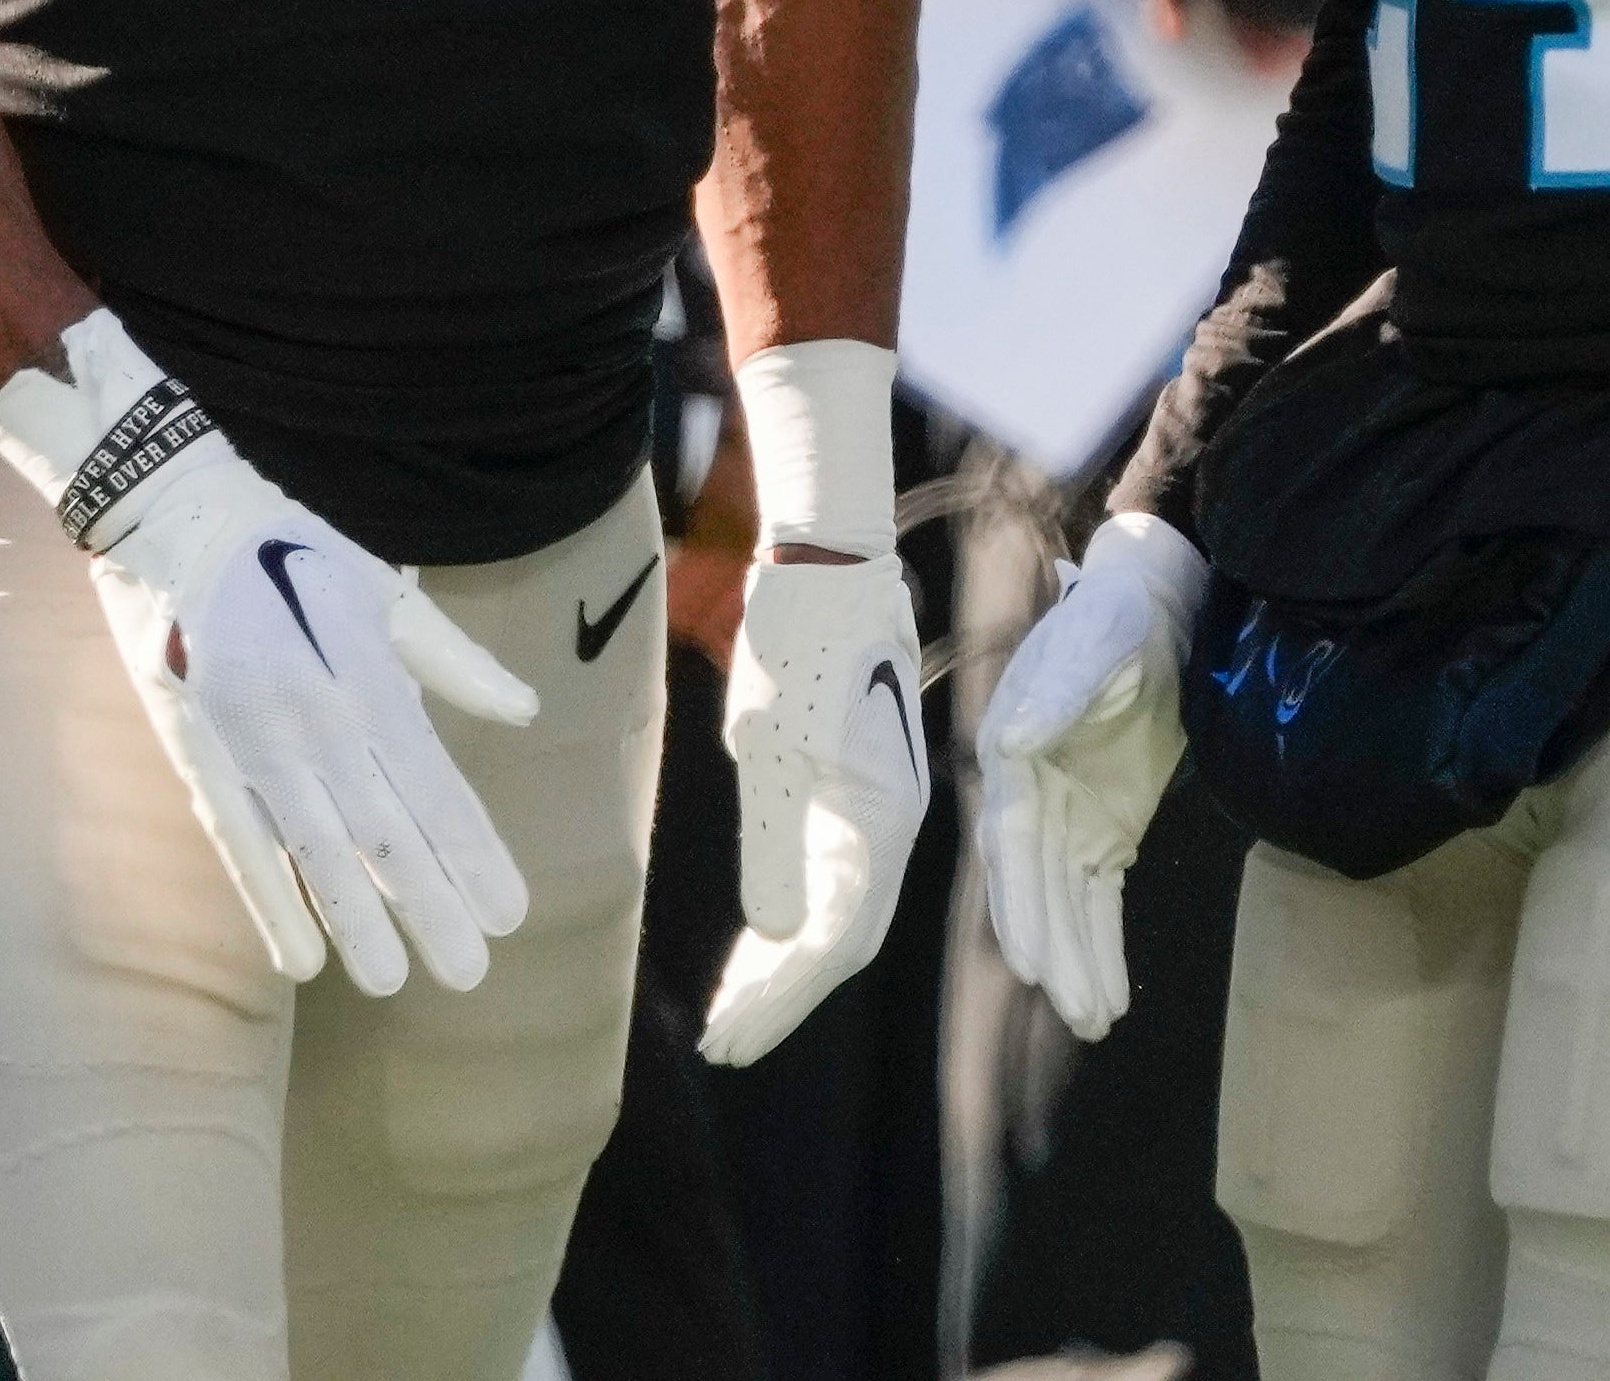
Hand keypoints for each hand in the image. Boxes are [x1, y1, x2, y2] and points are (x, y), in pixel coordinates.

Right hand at [0, 315, 540, 992]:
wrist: (170, 505)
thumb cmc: (292, 541)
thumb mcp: (384, 589)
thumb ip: (452, 661)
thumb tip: (524, 710)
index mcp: (365, 670)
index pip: (433, 784)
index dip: (472, 853)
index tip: (513, 912)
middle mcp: (313, 712)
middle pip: (383, 828)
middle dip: (430, 904)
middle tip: (473, 973)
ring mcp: (250, 736)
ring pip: (315, 846)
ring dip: (358, 916)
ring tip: (399, 980)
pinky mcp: (198, 748)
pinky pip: (240, 839)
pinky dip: (271, 899)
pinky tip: (300, 958)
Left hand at [698, 548, 932, 1063]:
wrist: (827, 565)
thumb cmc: (800, 647)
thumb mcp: (774, 747)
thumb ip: (777, 844)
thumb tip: (781, 936)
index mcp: (880, 824)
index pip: (834, 942)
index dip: (781, 999)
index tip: (727, 1040)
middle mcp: (888, 827)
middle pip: (840, 940)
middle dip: (780, 998)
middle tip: (720, 1045)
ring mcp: (873, 809)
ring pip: (834, 913)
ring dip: (781, 966)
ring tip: (726, 1013)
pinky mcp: (850, 789)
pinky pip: (824, 876)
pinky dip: (786, 917)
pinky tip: (752, 943)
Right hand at [975, 510, 1205, 1038]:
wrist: (1160, 613)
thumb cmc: (1114, 619)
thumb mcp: (1092, 644)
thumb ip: (1056, 692)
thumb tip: (1010, 747)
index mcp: (1010, 754)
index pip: (1011, 843)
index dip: (1019, 904)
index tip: (1028, 961)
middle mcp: (1028, 797)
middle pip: (1036, 888)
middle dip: (1054, 950)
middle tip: (1074, 1007)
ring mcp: (1066, 820)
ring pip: (1067, 906)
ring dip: (1079, 961)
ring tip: (1097, 1019)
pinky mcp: (1104, 832)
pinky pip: (1099, 900)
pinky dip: (1103, 944)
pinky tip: (1112, 993)